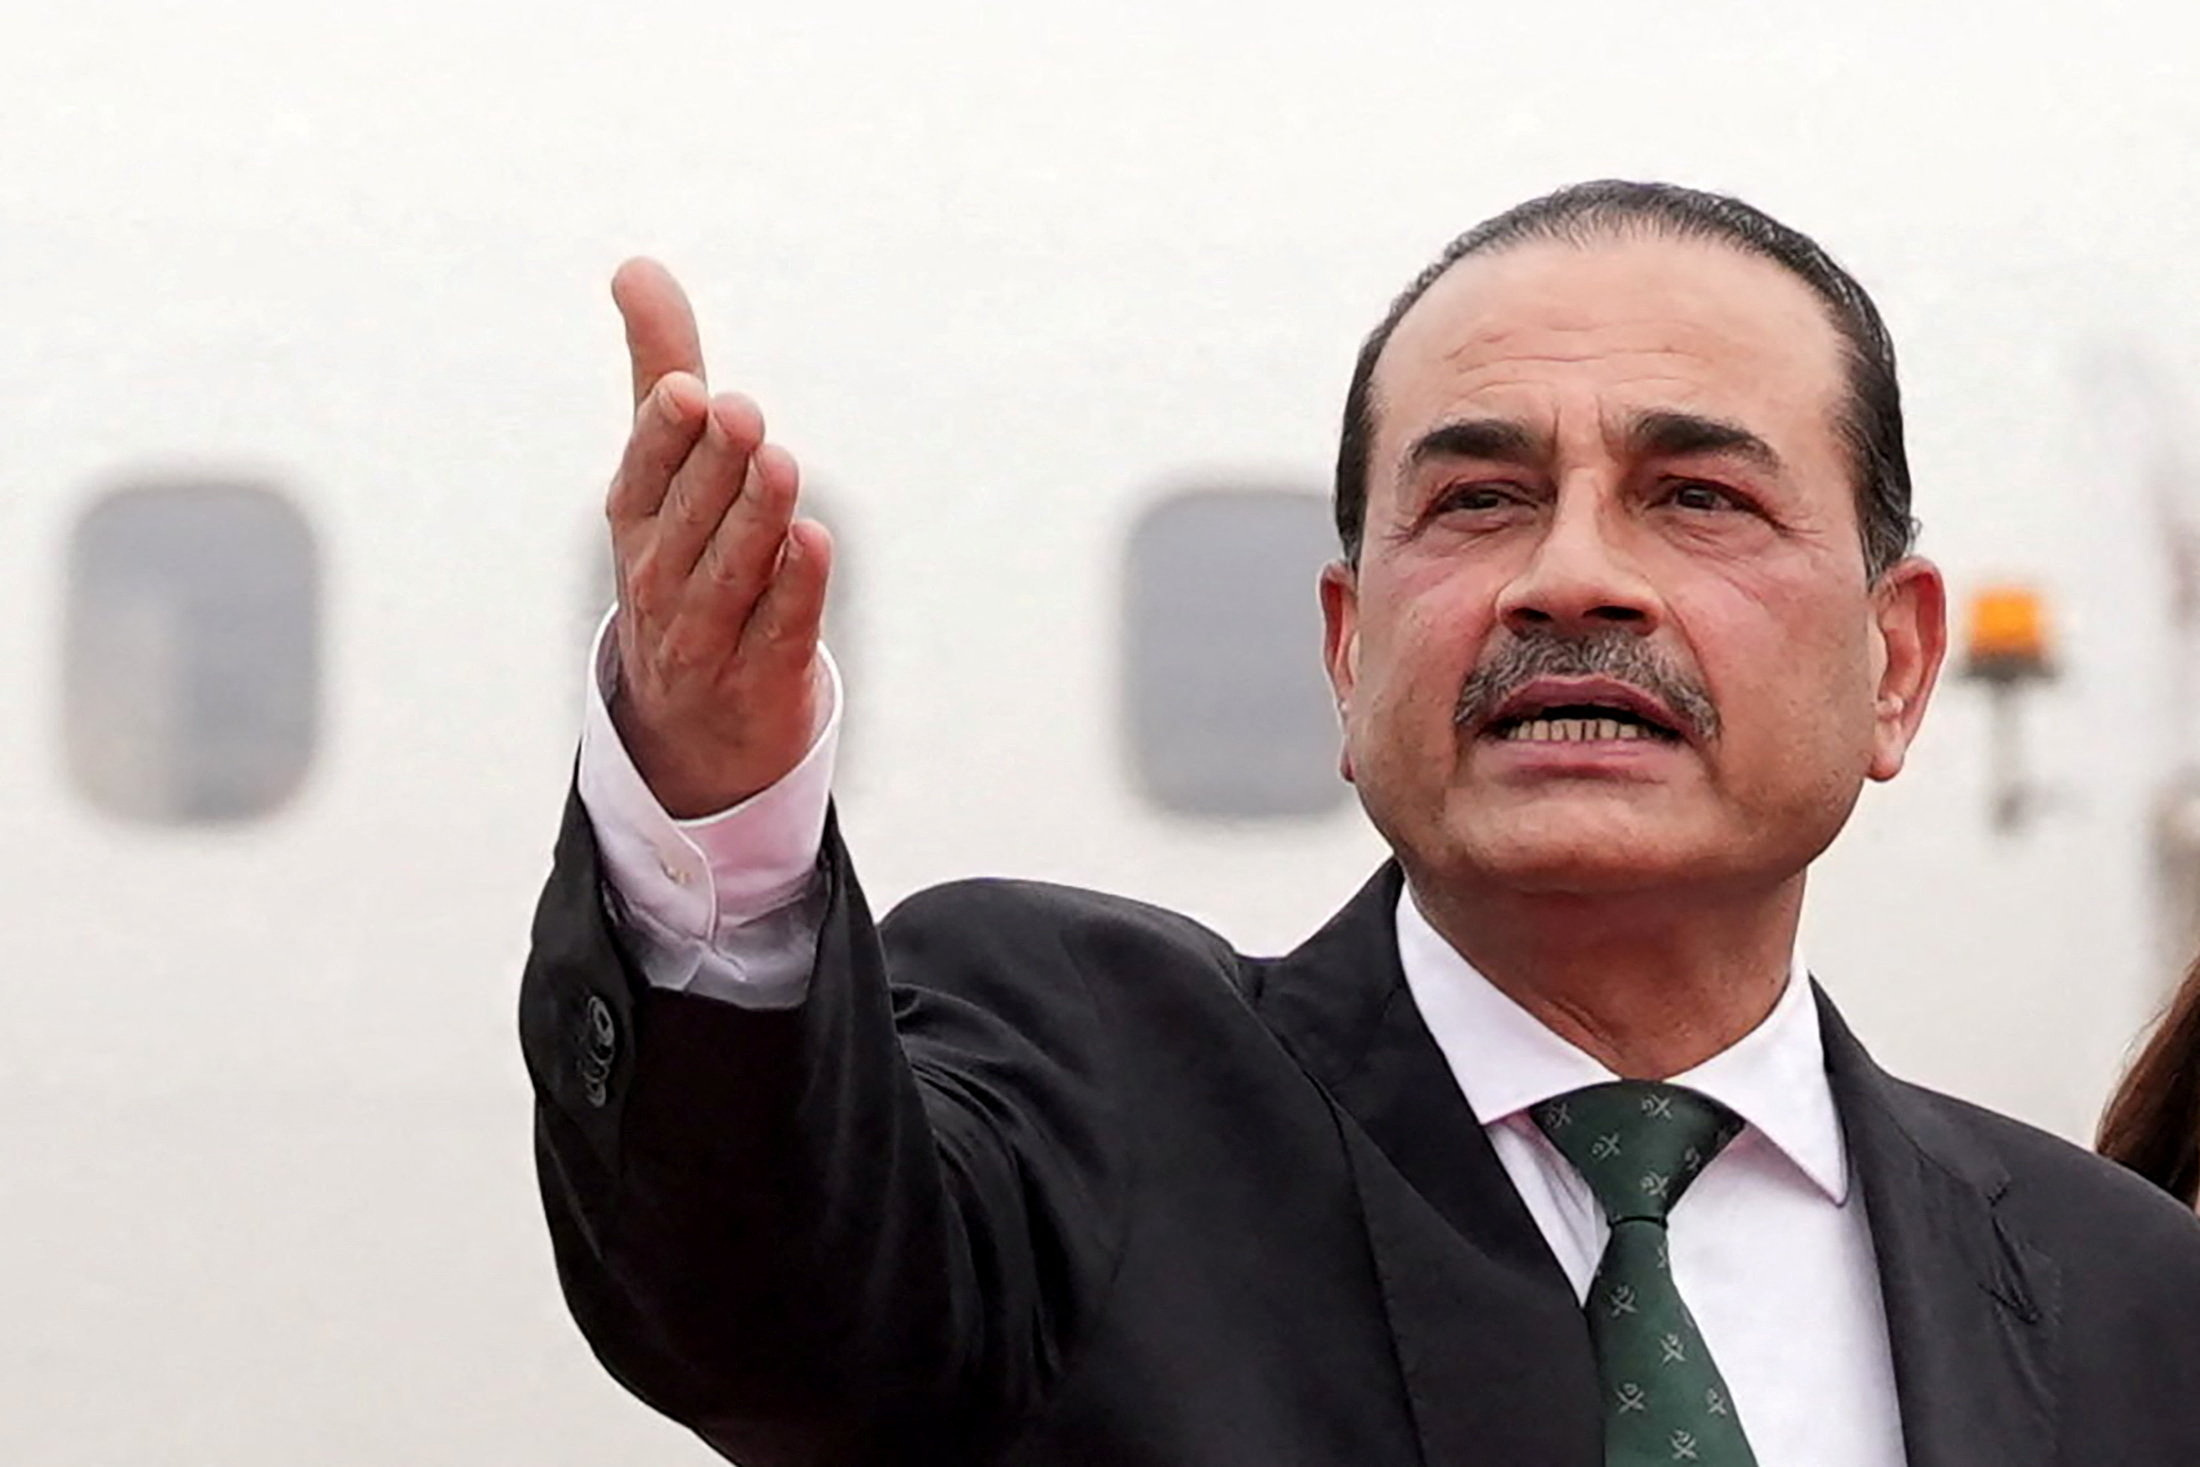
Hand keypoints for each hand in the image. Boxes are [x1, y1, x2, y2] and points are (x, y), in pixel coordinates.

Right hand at [603, 259, 833, 817]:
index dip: (664, 435)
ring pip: (730, 571)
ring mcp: (707, 634)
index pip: (645, 471)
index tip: (688, 390)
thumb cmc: (682, 568)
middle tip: (741, 413)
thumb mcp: (664, 475)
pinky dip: (794, 589)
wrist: (692, 723)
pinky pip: (779, 627)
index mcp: (637, 520)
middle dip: (715, 465)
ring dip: (754, 519)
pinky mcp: (761, 675)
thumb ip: (659, 372)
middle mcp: (662, 577)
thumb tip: (637, 267)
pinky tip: (815, 544)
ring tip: (779, 464)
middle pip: (691, 516)